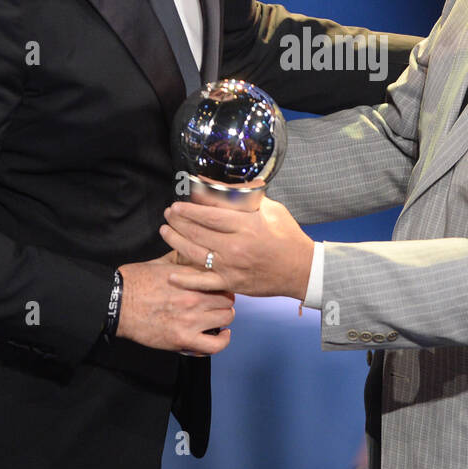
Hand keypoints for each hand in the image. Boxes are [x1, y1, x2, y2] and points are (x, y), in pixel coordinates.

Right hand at [115, 251, 233, 355]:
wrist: (117, 303)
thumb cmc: (135, 281)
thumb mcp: (161, 262)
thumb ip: (182, 257)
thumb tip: (195, 250)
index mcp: (190, 276)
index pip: (222, 278)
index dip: (223, 282)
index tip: (219, 286)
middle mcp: (194, 297)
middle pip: (228, 298)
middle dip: (224, 299)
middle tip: (217, 302)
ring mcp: (190, 319)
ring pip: (226, 317)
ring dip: (223, 317)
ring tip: (217, 317)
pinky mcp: (183, 339)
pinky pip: (215, 345)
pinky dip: (223, 340)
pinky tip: (222, 335)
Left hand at [160, 196, 313, 298]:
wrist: (302, 270)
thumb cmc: (288, 236)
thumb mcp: (272, 209)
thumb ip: (250, 197)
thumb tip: (229, 184)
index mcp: (246, 225)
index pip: (210, 214)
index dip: (190, 209)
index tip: (177, 205)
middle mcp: (236, 246)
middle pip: (197, 232)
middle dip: (178, 222)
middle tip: (168, 214)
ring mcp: (232, 267)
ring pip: (195, 254)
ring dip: (176, 242)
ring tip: (165, 232)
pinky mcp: (232, 283)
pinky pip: (203, 282)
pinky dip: (186, 279)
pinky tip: (171, 273)